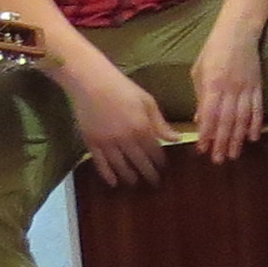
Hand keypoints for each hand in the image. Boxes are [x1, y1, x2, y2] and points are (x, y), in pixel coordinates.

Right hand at [68, 59, 174, 185]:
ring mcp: (107, 142)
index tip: (164, 170)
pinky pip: (100, 164)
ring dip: (130, 177)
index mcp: (142, 127)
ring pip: (121, 166)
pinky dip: (108, 175)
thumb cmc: (123, 88)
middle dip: (149, 174)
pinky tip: (114, 183)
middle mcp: (126, 138)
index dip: (160, 163)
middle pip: (140, 162)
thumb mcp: (147, 101)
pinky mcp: (91, 143)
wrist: (91, 82)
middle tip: (155, 184)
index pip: (155, 152)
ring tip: (136, 183)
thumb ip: (160, 123)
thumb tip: (176, 139)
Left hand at [191, 33, 264, 164]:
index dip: (206, 134)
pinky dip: (256, 124)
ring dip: (237, 139)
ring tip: (233, 154)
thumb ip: (200, 96)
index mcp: (213, 85)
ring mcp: (246, 89)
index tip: (202, 149)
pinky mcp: (258, 86)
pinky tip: (252, 137)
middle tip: (218, 160)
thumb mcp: (199, 71)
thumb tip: (199, 120)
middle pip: (226, 121)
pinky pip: (257, 108)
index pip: (209, 115)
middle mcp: (230, 90)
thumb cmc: (213, 50)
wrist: (238, 32)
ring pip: (242, 119)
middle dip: (221, 142)